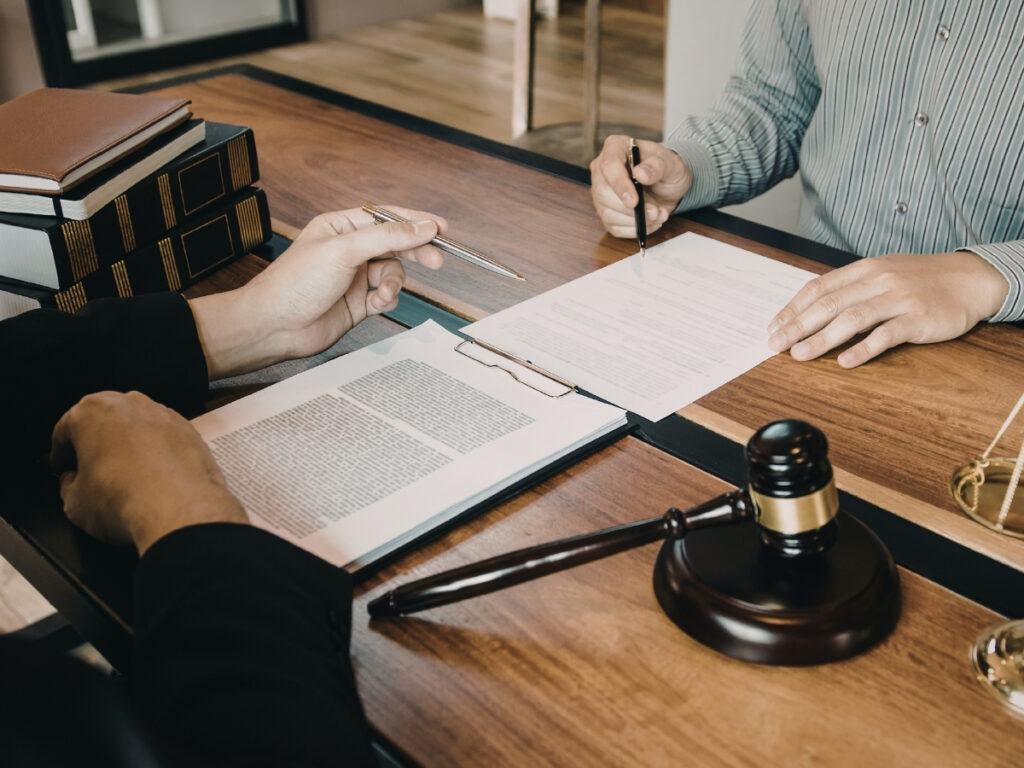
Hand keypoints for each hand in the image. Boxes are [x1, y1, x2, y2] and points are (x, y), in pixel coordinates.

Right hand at [50, 391, 246, 554]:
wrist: (181, 511)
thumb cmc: (124, 499)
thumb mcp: (74, 502)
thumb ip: (68, 485)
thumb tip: (74, 483)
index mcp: (92, 411)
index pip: (66, 430)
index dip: (61, 454)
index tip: (63, 469)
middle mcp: (131, 404)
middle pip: (104, 422)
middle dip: (97, 444)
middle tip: (92, 472)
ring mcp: (165, 415)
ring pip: (138, 428)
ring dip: (130, 447)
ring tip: (127, 478)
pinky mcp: (192, 431)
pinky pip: (166, 440)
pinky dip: (159, 454)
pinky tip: (155, 478)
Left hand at [190, 206, 446, 377]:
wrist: (276, 326)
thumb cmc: (294, 283)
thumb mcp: (344, 251)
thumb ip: (387, 237)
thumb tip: (422, 226)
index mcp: (340, 228)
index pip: (386, 217)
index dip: (414, 221)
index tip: (439, 227)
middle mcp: (349, 250)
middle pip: (394, 244)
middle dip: (414, 251)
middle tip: (435, 259)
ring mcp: (355, 277)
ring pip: (393, 273)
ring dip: (393, 283)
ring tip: (384, 293)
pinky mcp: (358, 302)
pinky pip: (386, 295)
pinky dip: (387, 299)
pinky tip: (376, 303)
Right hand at [589, 135, 690, 238]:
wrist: (669, 186)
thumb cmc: (667, 169)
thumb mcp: (670, 163)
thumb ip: (657, 166)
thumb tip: (640, 173)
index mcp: (615, 148)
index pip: (609, 165)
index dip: (619, 184)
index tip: (634, 201)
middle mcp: (602, 170)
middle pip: (603, 193)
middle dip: (630, 209)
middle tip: (655, 212)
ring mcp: (602, 193)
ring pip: (607, 213)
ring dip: (635, 221)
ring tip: (658, 216)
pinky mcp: (607, 212)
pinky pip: (614, 227)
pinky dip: (634, 229)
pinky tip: (650, 223)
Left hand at [767, 251, 1008, 367]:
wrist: (970, 278)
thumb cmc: (920, 280)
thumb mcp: (882, 273)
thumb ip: (850, 288)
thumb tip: (811, 309)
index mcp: (864, 269)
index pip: (819, 288)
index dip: (793, 308)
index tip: (774, 327)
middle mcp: (877, 280)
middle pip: (829, 305)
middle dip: (798, 326)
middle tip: (776, 345)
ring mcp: (898, 298)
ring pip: (852, 319)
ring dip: (822, 339)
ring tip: (800, 355)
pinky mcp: (918, 318)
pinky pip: (886, 335)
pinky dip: (864, 349)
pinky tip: (845, 362)